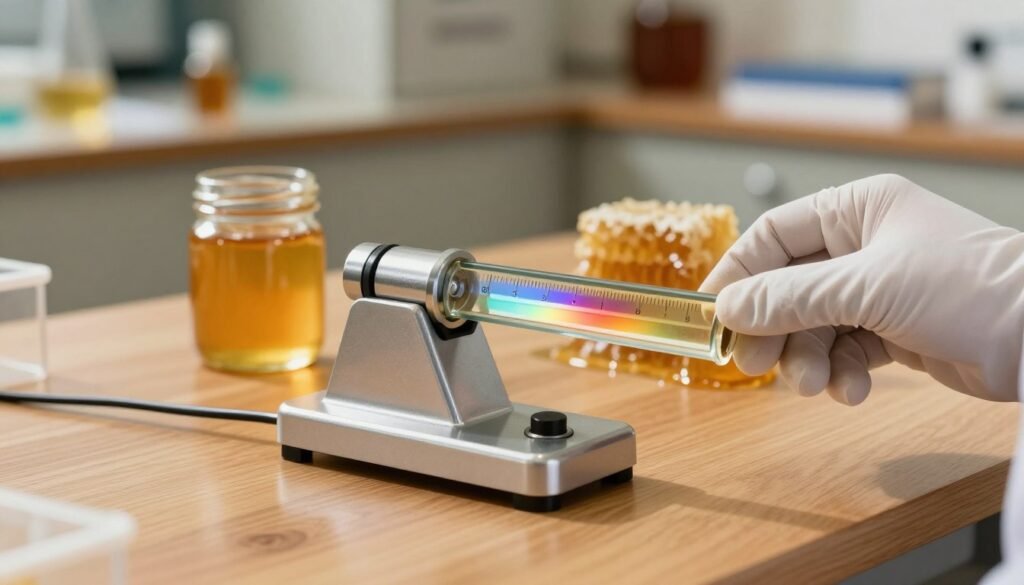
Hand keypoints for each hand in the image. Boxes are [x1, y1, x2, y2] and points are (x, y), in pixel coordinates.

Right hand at [700, 174, 1023, 404]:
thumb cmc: (967, 288)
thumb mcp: (866, 287)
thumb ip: (788, 298)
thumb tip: (728, 309)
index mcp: (857, 209)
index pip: (774, 235)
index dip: (738, 274)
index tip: (712, 314)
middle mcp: (865, 244)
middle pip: (789, 287)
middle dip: (773, 328)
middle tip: (753, 364)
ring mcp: (881, 288)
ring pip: (814, 326)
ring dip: (808, 360)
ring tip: (815, 385)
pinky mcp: (897, 329)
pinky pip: (846, 351)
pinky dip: (842, 373)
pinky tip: (852, 391)